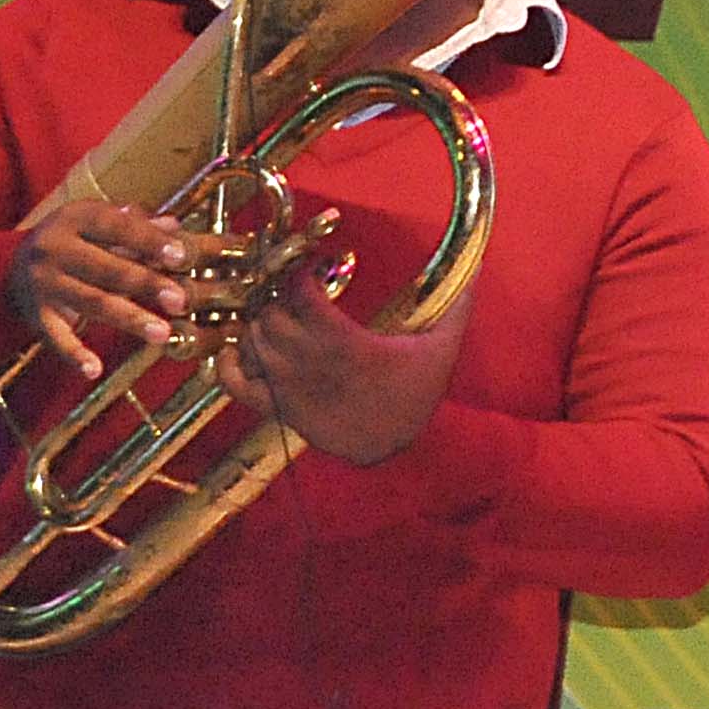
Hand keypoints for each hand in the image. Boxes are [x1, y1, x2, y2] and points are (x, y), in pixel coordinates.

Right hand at [5, 200, 192, 379]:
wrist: (10, 265)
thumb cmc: (72, 242)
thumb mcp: (97, 225)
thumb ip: (136, 227)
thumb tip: (176, 227)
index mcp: (76, 218)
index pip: (117, 227)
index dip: (150, 241)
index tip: (181, 257)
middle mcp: (54, 247)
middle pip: (109, 269)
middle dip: (146, 284)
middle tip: (180, 301)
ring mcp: (42, 282)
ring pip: (91, 302)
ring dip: (128, 318)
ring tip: (161, 333)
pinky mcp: (34, 314)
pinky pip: (55, 337)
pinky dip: (73, 354)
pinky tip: (93, 370)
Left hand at [217, 264, 472, 465]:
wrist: (391, 444)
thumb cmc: (414, 393)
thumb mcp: (441, 348)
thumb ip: (458, 305)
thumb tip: (479, 266)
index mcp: (344, 343)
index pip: (300, 294)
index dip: (297, 273)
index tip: (308, 264)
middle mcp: (308, 362)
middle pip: (268, 313)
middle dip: (274, 293)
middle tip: (287, 284)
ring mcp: (287, 385)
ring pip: (251, 339)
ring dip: (257, 319)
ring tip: (274, 310)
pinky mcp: (276, 406)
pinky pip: (234, 382)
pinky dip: (228, 361)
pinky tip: (241, 345)